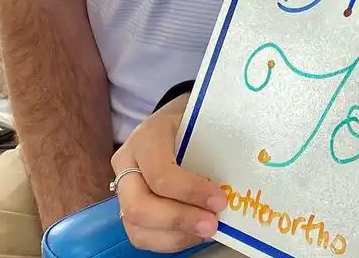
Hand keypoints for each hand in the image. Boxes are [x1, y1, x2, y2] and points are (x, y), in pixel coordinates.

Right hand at [112, 94, 226, 251]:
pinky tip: (194, 234)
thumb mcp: (202, 119)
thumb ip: (214, 144)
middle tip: (212, 225)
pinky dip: (171, 240)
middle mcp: (127, 163)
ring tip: (206, 231)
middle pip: (139, 207)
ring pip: (137, 229)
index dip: (190, 192)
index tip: (220, 200)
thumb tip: (236, 181)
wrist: (174, 119)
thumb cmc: (192, 119)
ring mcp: (123, 189)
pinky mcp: (127, 209)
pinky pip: (142, 236)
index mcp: (147, 137)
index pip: (161, 174)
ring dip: (176, 236)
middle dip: (178, 221)